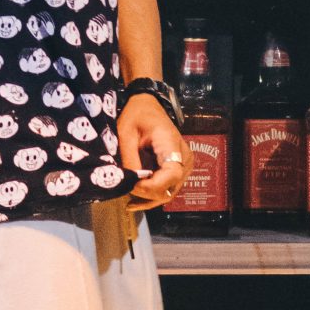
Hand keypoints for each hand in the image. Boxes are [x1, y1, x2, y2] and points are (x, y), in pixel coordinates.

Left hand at [116, 92, 187, 211]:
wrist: (148, 106)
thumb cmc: (137, 115)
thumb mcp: (126, 133)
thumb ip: (129, 158)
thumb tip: (130, 183)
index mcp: (171, 143)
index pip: (172, 173)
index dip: (153, 186)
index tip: (132, 185)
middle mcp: (184, 157)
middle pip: (170, 187)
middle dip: (147, 194)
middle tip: (125, 188)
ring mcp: (184, 165)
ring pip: (169, 192)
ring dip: (148, 198)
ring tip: (128, 198)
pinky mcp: (178, 170)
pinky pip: (167, 188)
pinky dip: (152, 197)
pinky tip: (135, 202)